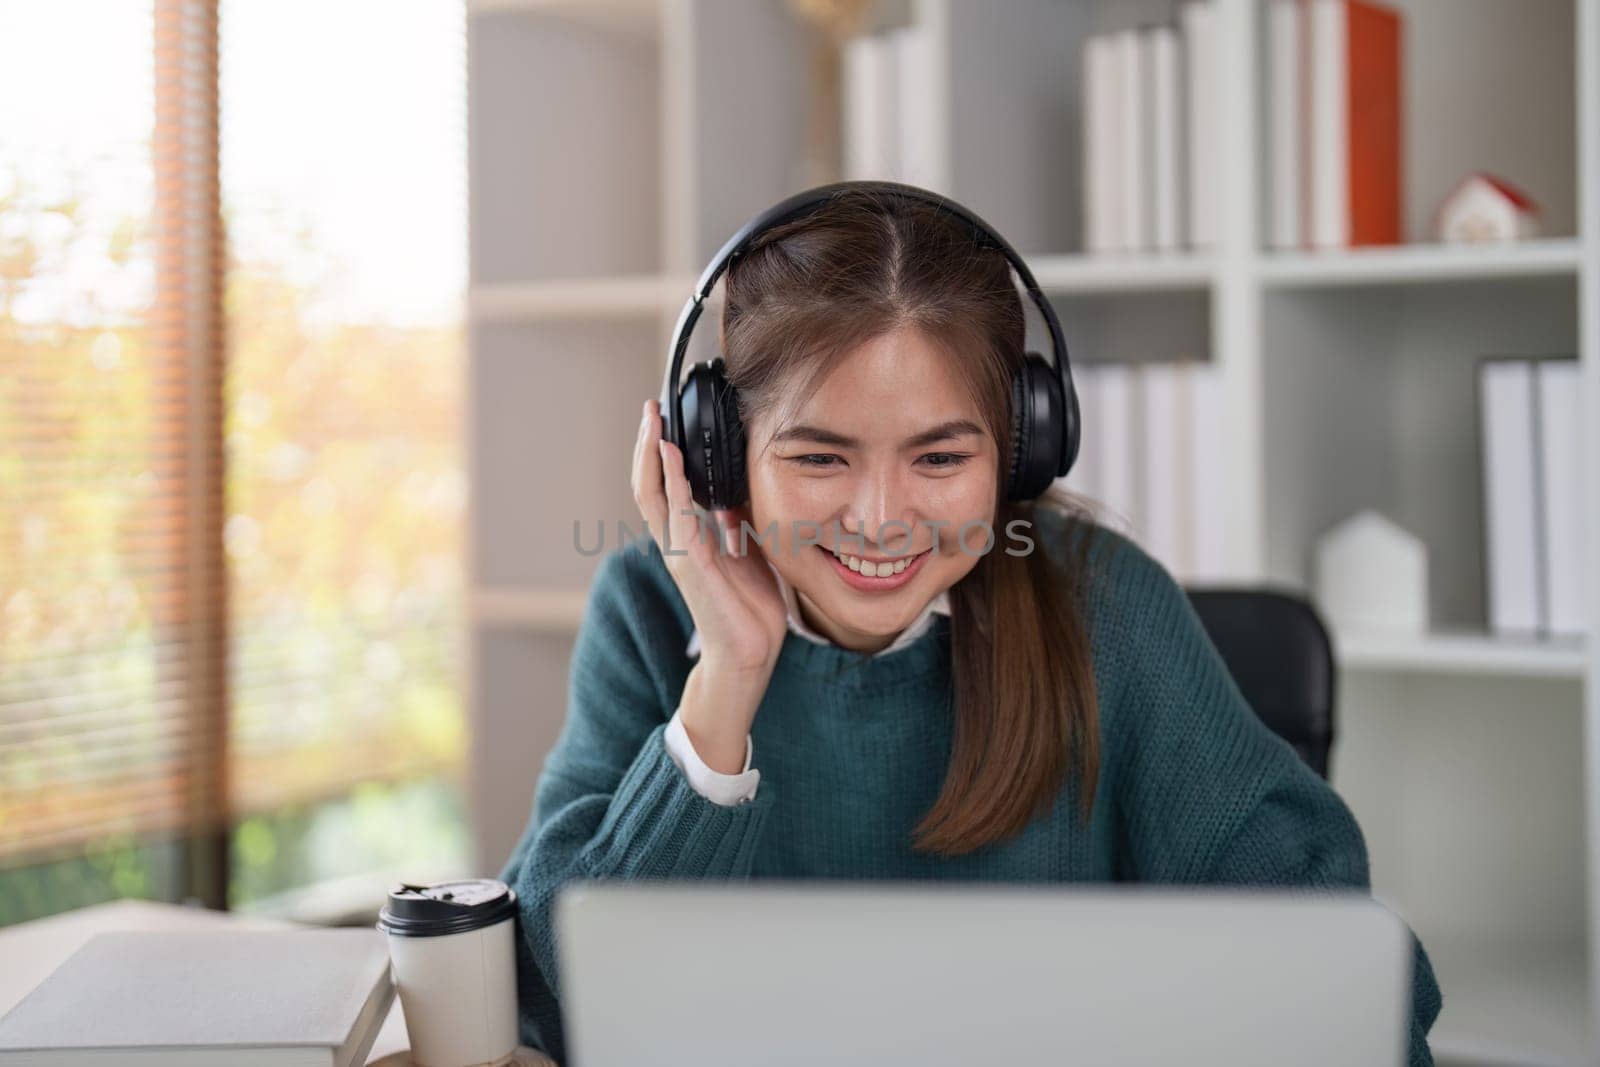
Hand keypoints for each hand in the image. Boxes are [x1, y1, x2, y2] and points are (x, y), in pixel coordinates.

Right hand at [632, 398, 788, 678]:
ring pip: (650, 492)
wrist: (749, 653)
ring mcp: (677, 550)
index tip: (664, 419)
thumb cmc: (748, 608)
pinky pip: (675, 512)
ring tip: (652, 420)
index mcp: (688, 538)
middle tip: (650, 407)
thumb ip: (737, 525)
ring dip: (650, 453)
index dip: (659, 453)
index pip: (664, 486)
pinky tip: (670, 452)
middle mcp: (674, 541)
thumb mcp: (748, 553)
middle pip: (647, 483)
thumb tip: (735, 499)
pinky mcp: (688, 560)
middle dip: (647, 443)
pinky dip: (670, 479)